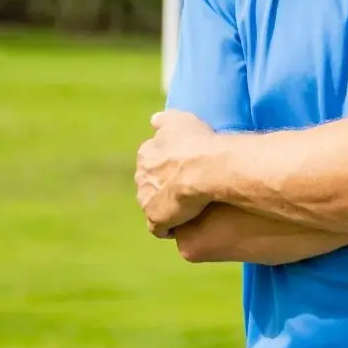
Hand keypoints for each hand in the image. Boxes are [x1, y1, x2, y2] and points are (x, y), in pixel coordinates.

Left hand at [135, 109, 215, 237]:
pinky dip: (171, 226)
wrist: (206, 169)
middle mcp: (141, 176)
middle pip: (151, 184)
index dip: (167, 167)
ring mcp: (146, 199)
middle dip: (164, 187)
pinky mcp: (156, 219)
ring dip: (168, 207)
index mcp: (146, 153)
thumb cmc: (197, 142)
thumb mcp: (180, 119)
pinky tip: (187, 223)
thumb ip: (164, 120)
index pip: (152, 162)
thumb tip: (154, 121)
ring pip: (155, 205)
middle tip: (188, 188)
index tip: (183, 169)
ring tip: (190, 208)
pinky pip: (161, 227)